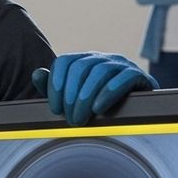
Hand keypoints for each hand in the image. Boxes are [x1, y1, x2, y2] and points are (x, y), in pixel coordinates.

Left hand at [31, 52, 157, 125]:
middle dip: (71, 96)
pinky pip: (124, 77)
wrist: (137, 114)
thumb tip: (37, 74)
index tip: (55, 109)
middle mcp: (102, 58)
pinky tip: (99, 109)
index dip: (55, 85)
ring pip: (100, 71)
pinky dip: (108, 93)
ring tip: (81, 119)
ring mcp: (122, 64)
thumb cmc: (100, 108)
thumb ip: (54, 89)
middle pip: (81, 67)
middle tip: (69, 119)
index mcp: (84, 61)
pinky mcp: (140, 75)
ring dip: (86, 97)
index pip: (64, 62)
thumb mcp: (73, 100)